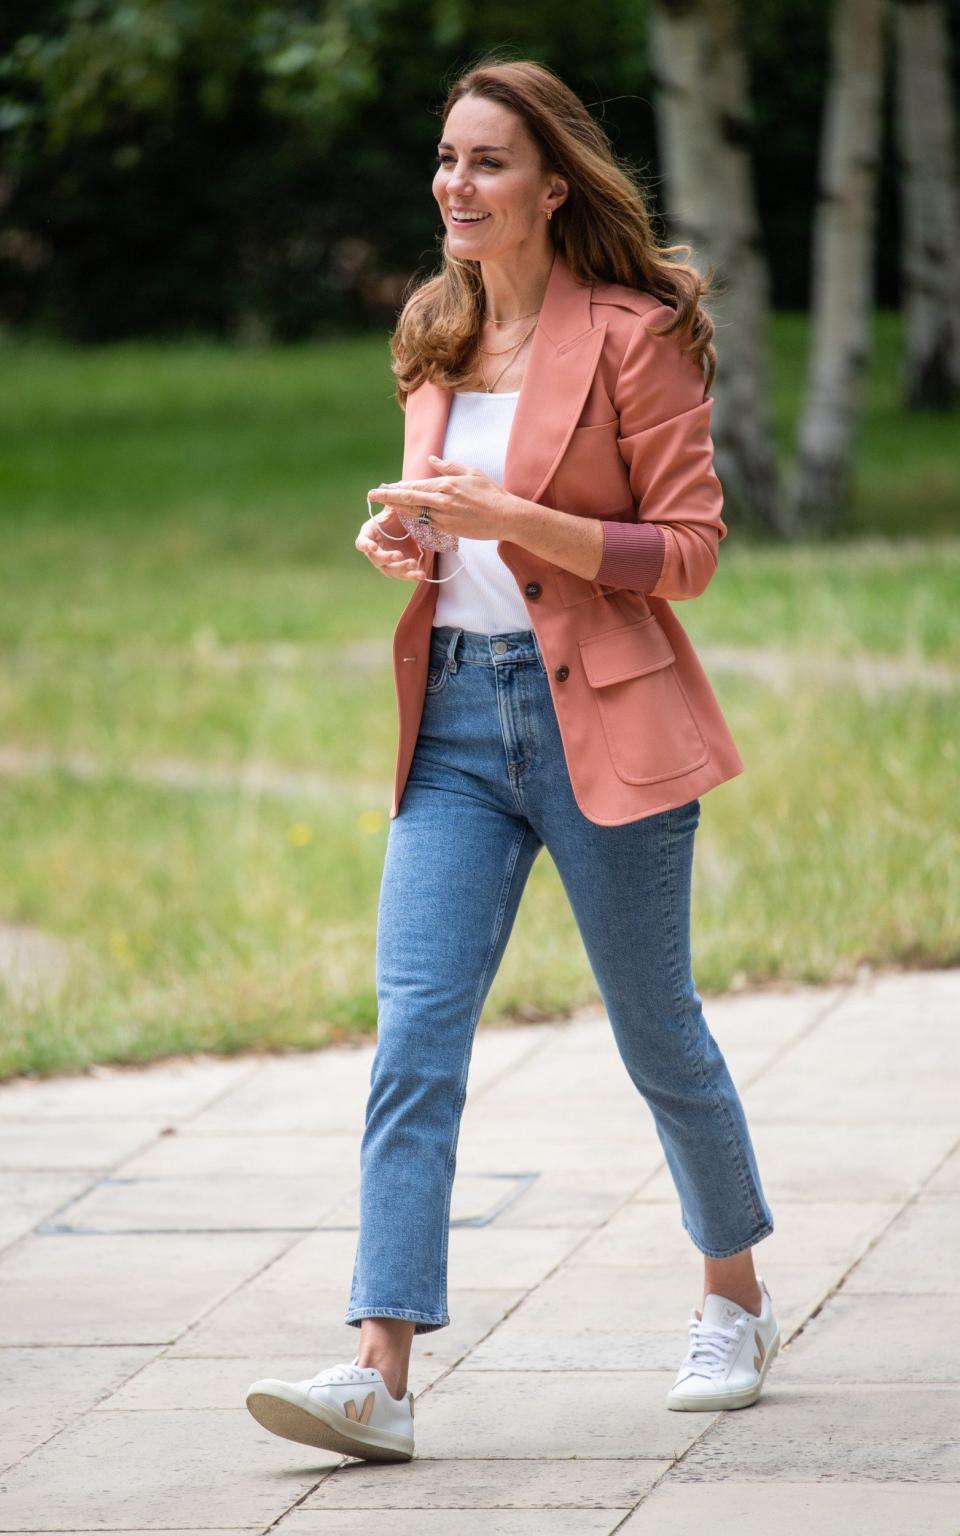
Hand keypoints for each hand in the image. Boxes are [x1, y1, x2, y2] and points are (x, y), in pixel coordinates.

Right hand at [355, 507, 426, 581]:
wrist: (410, 525)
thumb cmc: (397, 515)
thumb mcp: (394, 508)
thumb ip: (388, 502)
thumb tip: (374, 493)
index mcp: (369, 535)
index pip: (362, 543)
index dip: (366, 546)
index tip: (373, 547)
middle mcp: (375, 551)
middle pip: (377, 559)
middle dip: (387, 558)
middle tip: (399, 555)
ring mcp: (387, 562)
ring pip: (390, 570)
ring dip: (401, 569)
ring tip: (413, 564)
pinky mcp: (399, 568)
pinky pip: (404, 575)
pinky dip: (412, 576)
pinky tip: (421, 574)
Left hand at [366, 455, 513, 540]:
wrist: (505, 517)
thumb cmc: (491, 493)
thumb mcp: (471, 472)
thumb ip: (449, 466)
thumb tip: (431, 460)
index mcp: (447, 484)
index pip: (415, 485)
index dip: (398, 486)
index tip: (385, 485)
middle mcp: (442, 500)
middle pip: (409, 499)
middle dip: (388, 497)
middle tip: (371, 495)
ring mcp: (444, 516)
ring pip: (414, 513)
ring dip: (398, 509)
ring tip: (383, 506)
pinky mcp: (448, 529)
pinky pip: (425, 524)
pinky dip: (414, 519)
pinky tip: (405, 516)